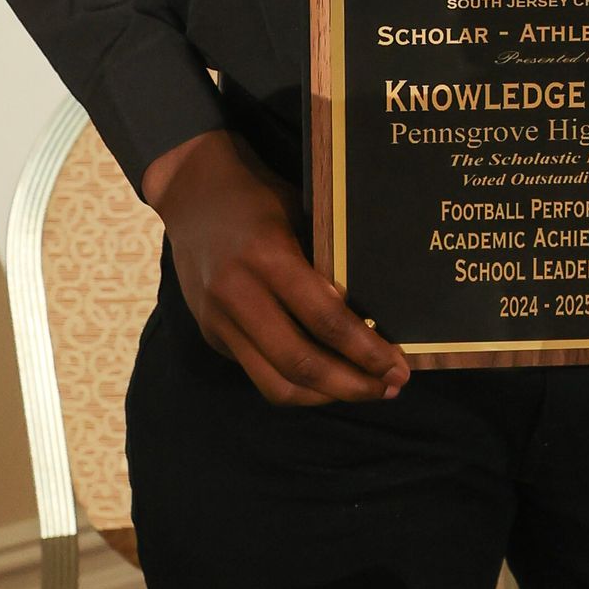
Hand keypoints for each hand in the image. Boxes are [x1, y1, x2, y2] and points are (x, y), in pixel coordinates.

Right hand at [142, 131, 410, 405]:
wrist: (191, 192)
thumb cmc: (259, 196)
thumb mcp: (300, 215)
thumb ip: (324, 263)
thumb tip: (371, 313)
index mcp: (268, 258)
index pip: (324, 320)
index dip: (365, 351)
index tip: (397, 368)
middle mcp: (239, 296)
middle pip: (300, 363)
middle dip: (350, 385)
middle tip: (390, 388)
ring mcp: (219, 321)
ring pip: (274, 383)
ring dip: (323, 397)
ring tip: (362, 390)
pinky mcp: (210, 335)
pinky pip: (257, 372)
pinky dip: (295, 382)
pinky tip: (326, 378)